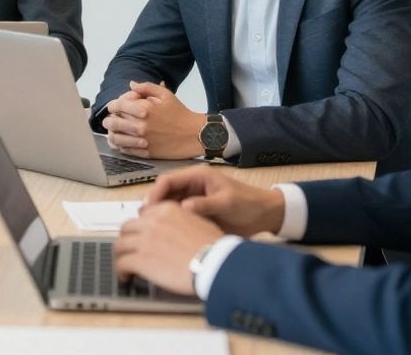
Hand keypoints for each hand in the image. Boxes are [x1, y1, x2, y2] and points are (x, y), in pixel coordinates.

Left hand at [102, 81, 204, 158]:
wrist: (195, 134)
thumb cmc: (180, 113)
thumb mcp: (165, 94)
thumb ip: (146, 87)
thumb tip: (131, 84)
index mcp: (143, 109)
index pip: (116, 105)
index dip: (113, 105)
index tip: (115, 107)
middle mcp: (140, 125)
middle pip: (112, 122)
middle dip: (109, 120)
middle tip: (111, 120)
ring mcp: (141, 140)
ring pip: (115, 138)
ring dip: (111, 134)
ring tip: (113, 132)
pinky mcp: (145, 152)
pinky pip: (124, 150)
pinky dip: (119, 145)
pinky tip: (120, 142)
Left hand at [114, 201, 223, 293]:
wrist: (214, 262)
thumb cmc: (213, 247)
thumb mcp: (198, 222)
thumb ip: (182, 220)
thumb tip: (177, 228)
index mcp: (166, 211)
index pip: (143, 215)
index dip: (141, 227)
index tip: (141, 235)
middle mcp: (152, 222)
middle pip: (127, 228)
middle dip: (128, 239)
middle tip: (130, 250)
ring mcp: (144, 240)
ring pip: (120, 245)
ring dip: (121, 255)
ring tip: (124, 265)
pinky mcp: (140, 260)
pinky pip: (122, 263)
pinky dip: (121, 271)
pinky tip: (126, 277)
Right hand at [145, 167, 285, 236]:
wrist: (264, 215)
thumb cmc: (248, 204)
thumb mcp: (227, 202)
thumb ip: (206, 204)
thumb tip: (183, 207)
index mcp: (197, 176)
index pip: (167, 180)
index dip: (155, 192)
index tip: (148, 208)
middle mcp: (191, 186)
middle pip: (164, 193)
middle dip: (153, 206)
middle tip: (145, 222)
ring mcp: (193, 199)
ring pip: (168, 205)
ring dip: (160, 216)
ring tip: (152, 230)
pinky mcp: (196, 212)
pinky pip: (178, 216)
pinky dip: (171, 223)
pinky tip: (166, 235)